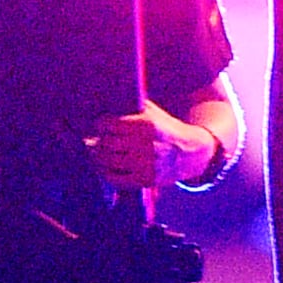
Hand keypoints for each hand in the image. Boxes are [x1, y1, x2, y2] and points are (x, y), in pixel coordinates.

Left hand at [88, 106, 220, 191]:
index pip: (108, 124)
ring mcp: (145, 164)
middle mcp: (145, 145)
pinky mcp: (146, 179)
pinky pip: (116, 178)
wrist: (190, 152)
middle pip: (106, 144)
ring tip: (95, 153)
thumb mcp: (152, 112)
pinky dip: (106, 172)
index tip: (100, 126)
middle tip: (91, 141)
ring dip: (98, 157)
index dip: (101, 125)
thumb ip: (130, 107)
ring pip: (108, 161)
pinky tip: (104, 166)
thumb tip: (102, 103)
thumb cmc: (165, 128)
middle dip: (98, 142)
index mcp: (145, 125)